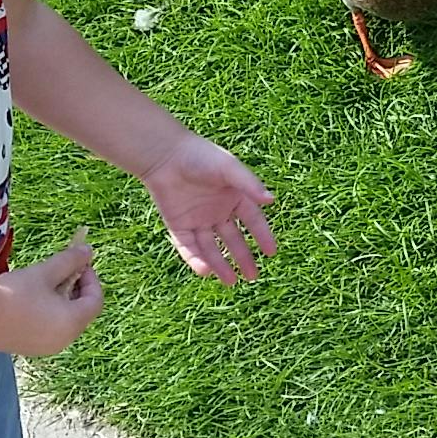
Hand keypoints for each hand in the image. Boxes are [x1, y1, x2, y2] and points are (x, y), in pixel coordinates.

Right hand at [0, 236, 104, 355]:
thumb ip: (70, 261)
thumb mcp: (45, 272)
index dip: (92, 279)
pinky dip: (47, 314)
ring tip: (44, 282)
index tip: (80, 262)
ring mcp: (43, 348)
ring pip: (63, 322)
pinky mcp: (25, 349)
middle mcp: (62, 341)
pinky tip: (29, 299)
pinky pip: (46, 330)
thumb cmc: (15, 291)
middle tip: (64, 270)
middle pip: (81, 313)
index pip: (95, 300)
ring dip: (61, 301)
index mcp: (72, 323)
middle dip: (76, 289)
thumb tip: (88, 250)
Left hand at [138, 136, 276, 285]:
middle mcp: (218, 211)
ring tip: (231, 282)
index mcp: (234, 197)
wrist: (164, 155)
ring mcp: (197, 220)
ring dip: (220, 264)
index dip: (263, 236)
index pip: (253, 221)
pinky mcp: (178, 225)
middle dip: (243, 258)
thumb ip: (249, 185)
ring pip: (211, 248)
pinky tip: (205, 270)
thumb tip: (272, 200)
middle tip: (253, 276)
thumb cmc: (200, 156)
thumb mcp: (228, 169)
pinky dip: (196, 259)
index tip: (272, 253)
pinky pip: (188, 246)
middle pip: (233, 239)